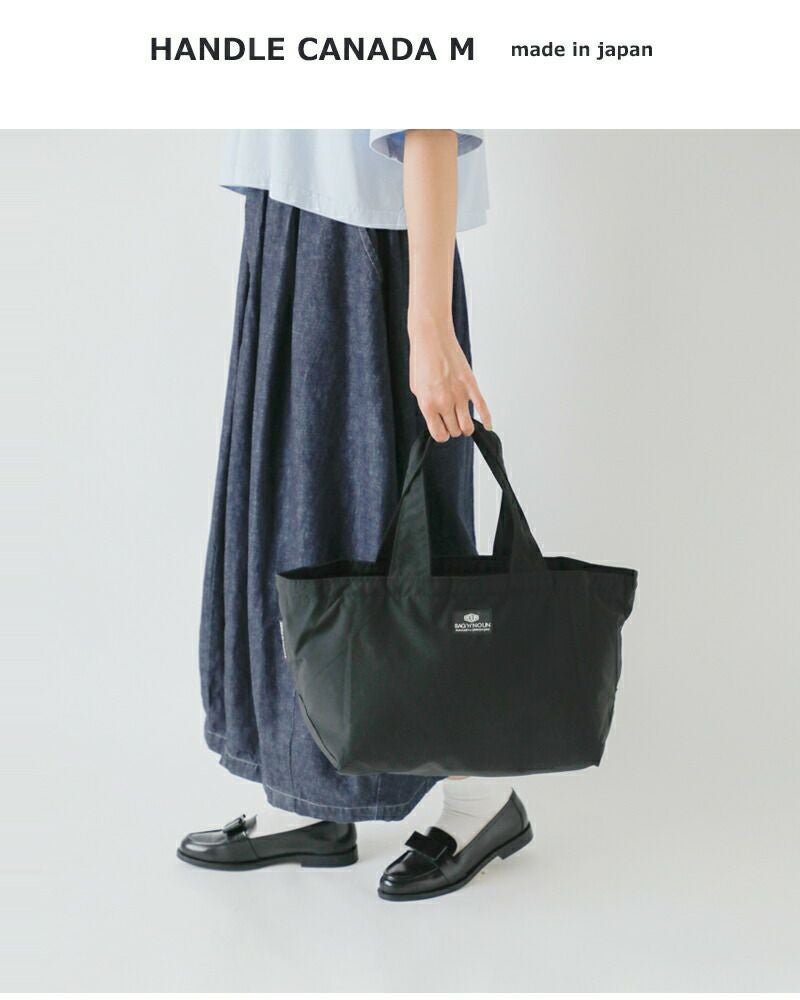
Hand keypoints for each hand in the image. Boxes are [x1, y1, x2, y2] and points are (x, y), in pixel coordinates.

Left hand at [408, 315, 491, 442]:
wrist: (432, 338)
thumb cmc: (422, 360)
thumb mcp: (416, 388)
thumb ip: (428, 406)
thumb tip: (437, 417)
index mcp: (428, 405)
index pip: (440, 435)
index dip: (442, 434)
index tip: (442, 427)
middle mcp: (444, 403)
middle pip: (455, 431)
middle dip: (453, 428)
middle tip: (451, 419)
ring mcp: (459, 395)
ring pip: (468, 426)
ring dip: (466, 426)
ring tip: (462, 419)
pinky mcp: (471, 385)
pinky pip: (482, 408)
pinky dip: (487, 419)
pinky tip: (488, 425)